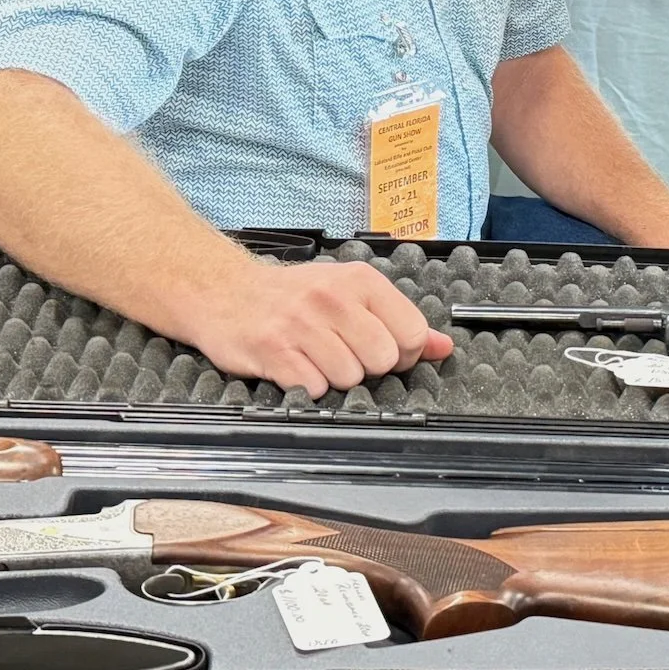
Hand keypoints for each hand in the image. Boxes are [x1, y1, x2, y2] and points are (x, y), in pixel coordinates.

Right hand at [190, 259, 454, 396]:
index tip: (381, 351)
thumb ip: (399, 320)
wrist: (226, 292)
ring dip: (335, 379)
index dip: (401, 354)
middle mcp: (332, 298)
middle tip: (343, 356)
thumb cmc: (295, 296)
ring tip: (315, 359)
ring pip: (349, 378)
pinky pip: (313, 388)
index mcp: (360, 281)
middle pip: (382, 359)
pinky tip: (296, 368)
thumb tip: (443, 348)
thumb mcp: (350, 294)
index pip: (410, 332)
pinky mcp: (273, 350)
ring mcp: (301, 324)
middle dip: (367, 368)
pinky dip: (308, 388)